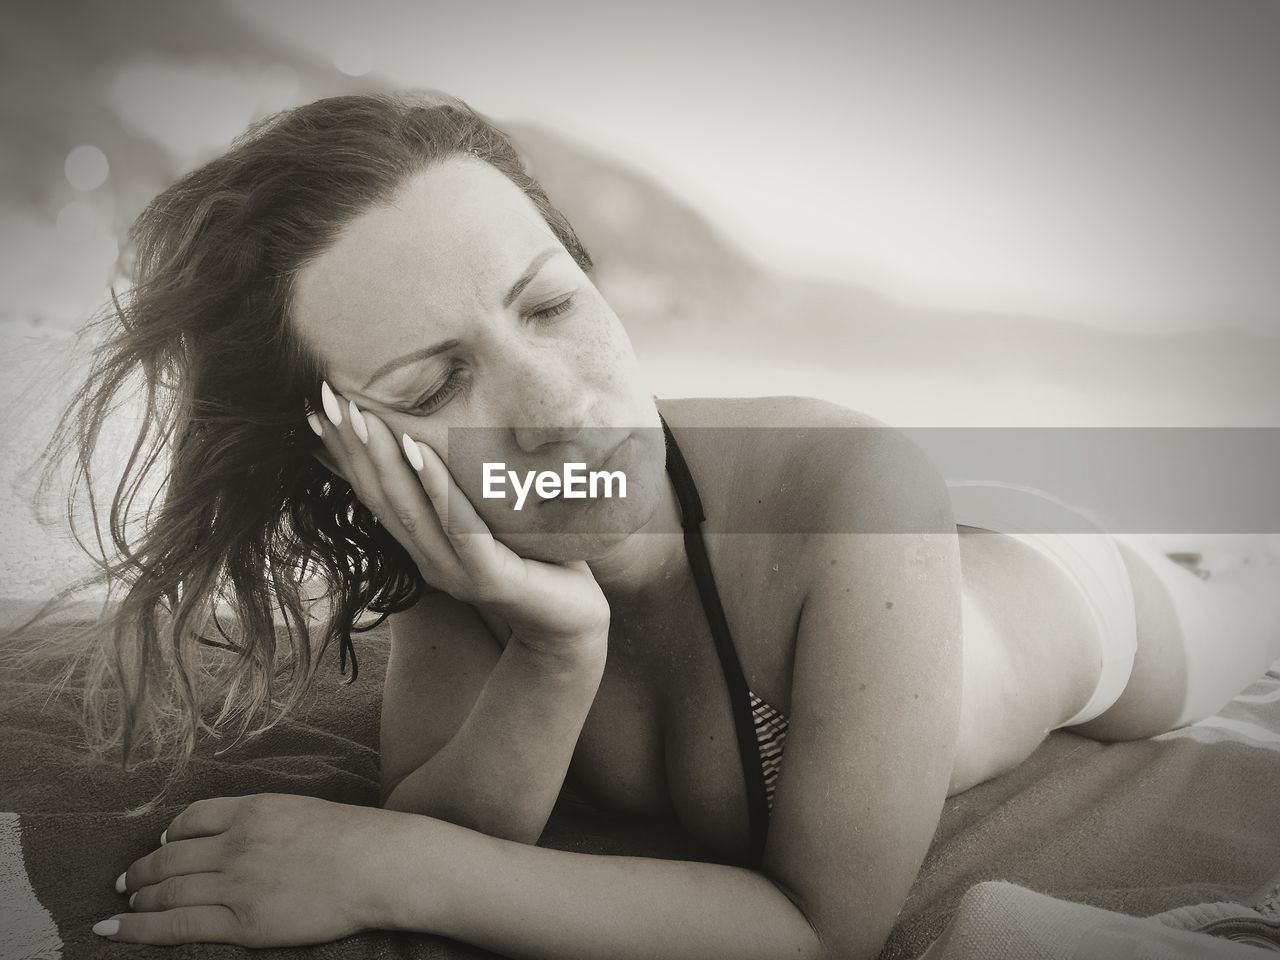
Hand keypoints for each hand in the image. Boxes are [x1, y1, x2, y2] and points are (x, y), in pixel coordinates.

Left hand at [96, 794, 402, 946]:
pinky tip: (115, 931)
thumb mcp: (301, 810)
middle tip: (125, 883)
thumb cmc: (355, 837)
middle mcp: (235, 843)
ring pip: (165, 891)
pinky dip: (138, 930)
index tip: (159, 845)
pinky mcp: (241, 922)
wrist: (379, 864)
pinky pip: (175, 926)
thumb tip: (238, 832)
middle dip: (140, 871)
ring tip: (124, 908)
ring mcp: (236, 883)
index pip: (191, 819)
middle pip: (169, 856)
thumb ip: (265, 820)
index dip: (167, 835)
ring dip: (137, 899)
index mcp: (253, 810)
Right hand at [307, 382, 610, 655]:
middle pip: (380, 497)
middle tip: (327, 398)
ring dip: (383, 459)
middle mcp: (429, 559)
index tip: (321, 406)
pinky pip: (457, 525)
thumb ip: (462, 490)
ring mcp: (455, 571)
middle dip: (352, 447)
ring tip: (362, 416)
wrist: (573, 623)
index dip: (344, 453)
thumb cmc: (536, 560)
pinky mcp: (488, 578)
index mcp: (423, 545)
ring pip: (408, 510)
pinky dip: (435, 485)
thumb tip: (443, 437)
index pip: (374, 493)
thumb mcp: (491, 518)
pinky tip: (418, 449)